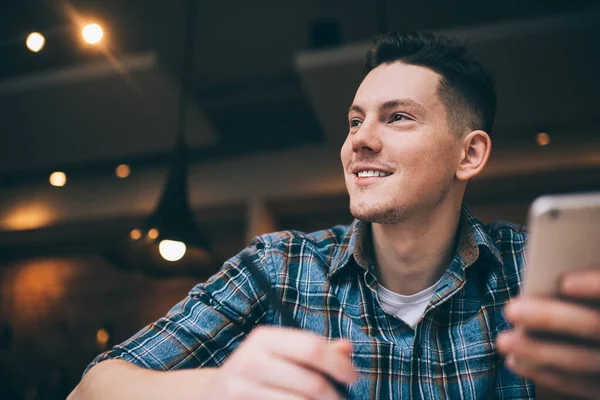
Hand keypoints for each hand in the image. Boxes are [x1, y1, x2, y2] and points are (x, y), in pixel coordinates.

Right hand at [204, 326, 357, 399]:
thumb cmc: (257, 373)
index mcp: (264, 338)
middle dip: (333, 395)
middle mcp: (251, 360)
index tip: (353, 377)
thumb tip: (347, 348)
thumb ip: (314, 351)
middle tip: (339, 399)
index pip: (312, 347)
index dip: (339, 364)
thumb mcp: (281, 355)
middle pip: (311, 382)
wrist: (213, 395)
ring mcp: (242, 388)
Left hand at [497, 268, 599, 398]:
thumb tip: (552, 275)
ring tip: (503, 340)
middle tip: (511, 309)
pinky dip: (545, 374)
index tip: (564, 282)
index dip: (596, 286)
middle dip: (552, 319)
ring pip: (583, 360)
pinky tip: (514, 363)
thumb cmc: (593, 302)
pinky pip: (579, 385)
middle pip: (596, 327)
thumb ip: (588, 280)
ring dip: (539, 352)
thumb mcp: (595, 281)